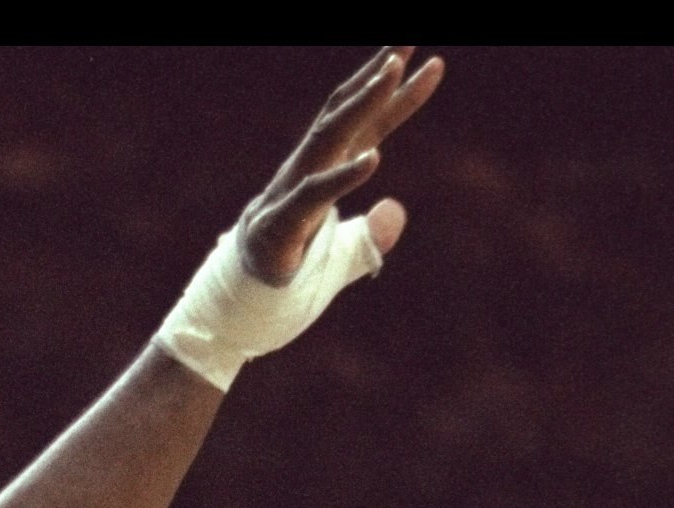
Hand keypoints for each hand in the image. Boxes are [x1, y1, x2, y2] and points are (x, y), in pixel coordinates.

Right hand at [240, 45, 444, 285]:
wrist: (242, 296)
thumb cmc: (291, 267)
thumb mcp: (343, 256)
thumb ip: (371, 237)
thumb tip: (395, 213)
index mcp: (330, 170)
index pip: (368, 125)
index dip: (397, 94)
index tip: (431, 64)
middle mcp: (311, 168)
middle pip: (345, 111)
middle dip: (376, 76)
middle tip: (405, 44)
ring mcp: (294, 190)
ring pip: (330, 136)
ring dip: (362, 101)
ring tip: (392, 73)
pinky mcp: (282, 223)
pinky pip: (314, 193)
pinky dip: (343, 175)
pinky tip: (373, 158)